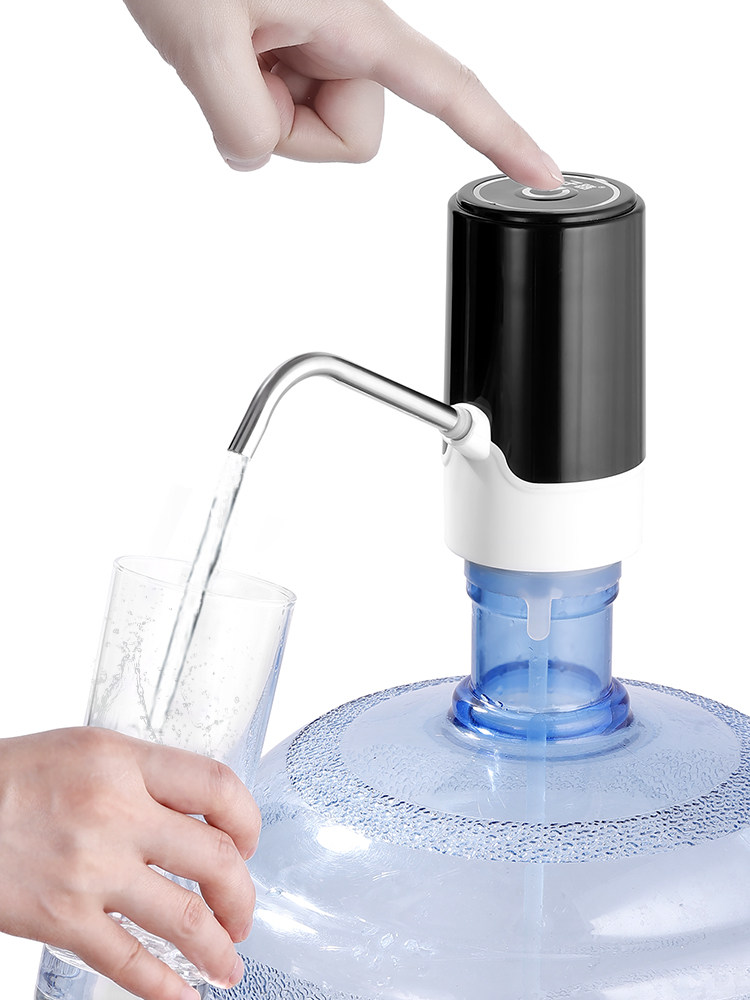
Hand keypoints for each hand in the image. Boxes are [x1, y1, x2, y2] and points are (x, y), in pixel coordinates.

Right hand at [0, 727, 258, 999]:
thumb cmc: (14, 779)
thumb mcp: (87, 752)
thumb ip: (143, 777)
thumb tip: (198, 813)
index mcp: (124, 763)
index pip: (217, 787)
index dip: (248, 820)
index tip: (249, 843)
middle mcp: (116, 813)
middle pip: (216, 858)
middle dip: (242, 895)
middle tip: (244, 914)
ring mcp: (90, 870)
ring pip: (186, 918)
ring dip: (219, 948)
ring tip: (229, 963)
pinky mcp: (61, 919)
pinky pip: (128, 962)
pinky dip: (164, 987)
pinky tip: (183, 995)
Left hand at [123, 0, 562, 186]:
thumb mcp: (199, 38)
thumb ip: (239, 122)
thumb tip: (253, 154)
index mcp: (356, 23)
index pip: (450, 90)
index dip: (503, 136)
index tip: (544, 175)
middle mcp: (350, 35)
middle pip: (356, 136)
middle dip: (295, 128)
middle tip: (244, 72)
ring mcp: (321, 44)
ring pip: (318, 128)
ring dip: (269, 111)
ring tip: (233, 53)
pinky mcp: (295, 49)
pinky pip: (289, 108)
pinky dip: (254, 98)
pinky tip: (230, 53)